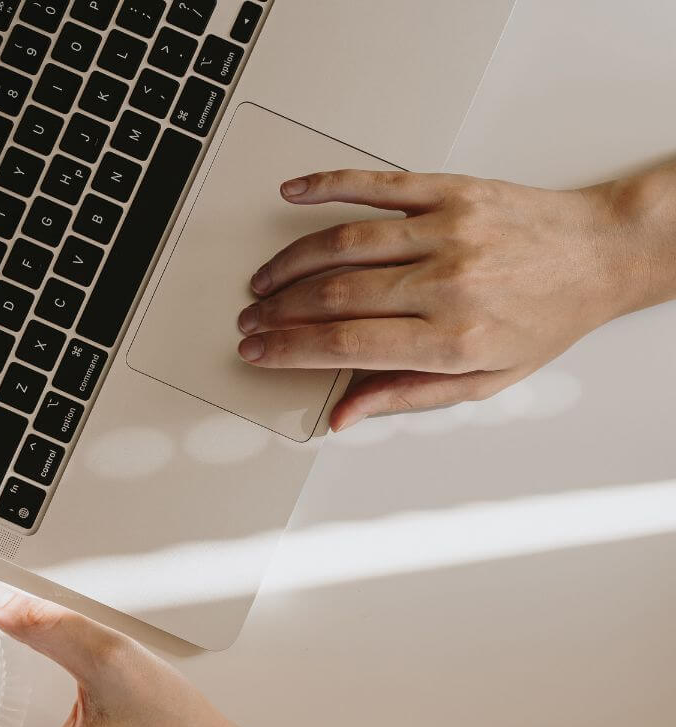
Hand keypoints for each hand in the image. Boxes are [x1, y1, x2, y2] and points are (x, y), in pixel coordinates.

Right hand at [237, 165, 675, 429]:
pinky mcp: (451, 190)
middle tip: (251, 319)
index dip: (289, 349)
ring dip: (290, 263)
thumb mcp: (484, 381)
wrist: (602, 253)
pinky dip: (327, 187)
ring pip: (343, 242)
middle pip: (334, 295)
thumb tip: (344, 414)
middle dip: (279, 311)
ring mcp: (447, 230)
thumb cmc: (548, 318)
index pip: (346, 345)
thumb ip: (407, 396)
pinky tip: (294, 194)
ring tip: (264, 281)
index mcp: (453, 338)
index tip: (257, 350)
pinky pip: (376, 184)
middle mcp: (448, 282)